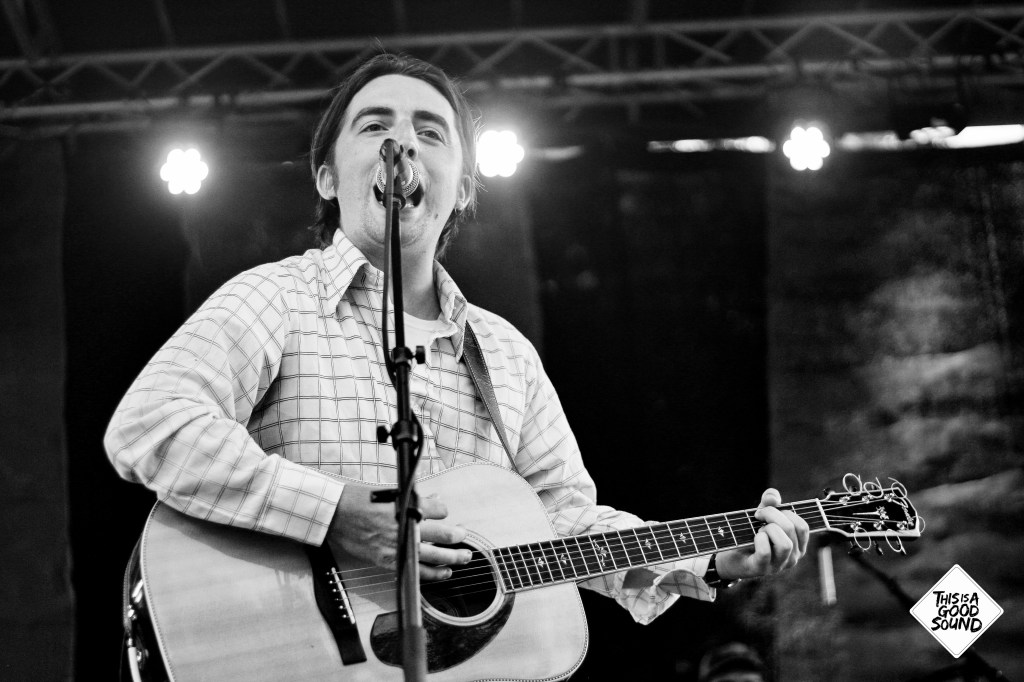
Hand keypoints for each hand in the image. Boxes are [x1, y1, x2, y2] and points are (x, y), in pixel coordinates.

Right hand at [327, 484, 471, 580]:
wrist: (333, 515)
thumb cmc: (357, 500)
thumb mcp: (388, 492)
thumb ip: (413, 498)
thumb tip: (432, 498)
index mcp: (405, 507)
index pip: (438, 509)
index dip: (443, 510)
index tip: (443, 512)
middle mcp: (403, 527)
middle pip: (441, 534)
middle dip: (456, 536)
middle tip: (464, 537)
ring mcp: (396, 546)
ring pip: (433, 556)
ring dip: (451, 558)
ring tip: (463, 557)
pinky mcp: (388, 560)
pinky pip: (415, 570)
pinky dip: (432, 573)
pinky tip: (443, 573)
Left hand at [714, 488, 808, 580]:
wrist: (731, 555)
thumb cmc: (751, 535)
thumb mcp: (762, 516)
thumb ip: (769, 503)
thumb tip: (773, 496)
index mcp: (797, 545)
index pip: (802, 526)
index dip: (786, 512)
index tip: (768, 510)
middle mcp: (792, 558)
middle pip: (791, 529)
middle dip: (772, 515)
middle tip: (757, 516)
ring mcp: (778, 565)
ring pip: (785, 544)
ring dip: (768, 529)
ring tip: (759, 531)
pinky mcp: (761, 569)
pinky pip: (765, 552)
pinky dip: (759, 540)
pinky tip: (754, 538)